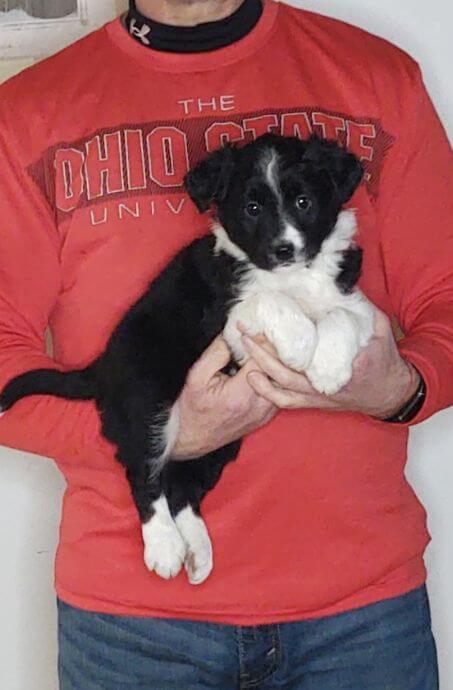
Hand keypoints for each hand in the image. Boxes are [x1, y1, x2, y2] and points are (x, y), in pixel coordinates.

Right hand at [172, 336, 276, 459]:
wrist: (193, 438)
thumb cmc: (193, 409)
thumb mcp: (196, 377)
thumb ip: (215, 354)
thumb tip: (231, 337)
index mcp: (241, 395)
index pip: (263, 361)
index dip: (260, 342)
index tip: (256, 330)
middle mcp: (258, 406)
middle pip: (277, 371)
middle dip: (272, 352)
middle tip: (267, 335)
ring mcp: (265, 414)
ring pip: (282, 383)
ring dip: (276, 365)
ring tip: (268, 351)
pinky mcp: (267, 417)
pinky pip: (279, 393)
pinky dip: (275, 379)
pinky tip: (267, 369)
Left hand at [239, 309, 420, 418]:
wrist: (389, 393)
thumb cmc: (385, 359)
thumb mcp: (380, 328)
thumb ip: (361, 306)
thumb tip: (339, 283)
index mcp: (347, 363)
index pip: (315, 349)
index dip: (291, 336)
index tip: (274, 319)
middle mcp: (329, 383)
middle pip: (289, 368)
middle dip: (264, 349)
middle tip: (247, 329)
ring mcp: (319, 394)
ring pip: (284, 384)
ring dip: (261, 366)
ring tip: (244, 346)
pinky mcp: (314, 402)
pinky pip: (286, 401)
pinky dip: (267, 391)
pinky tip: (252, 376)